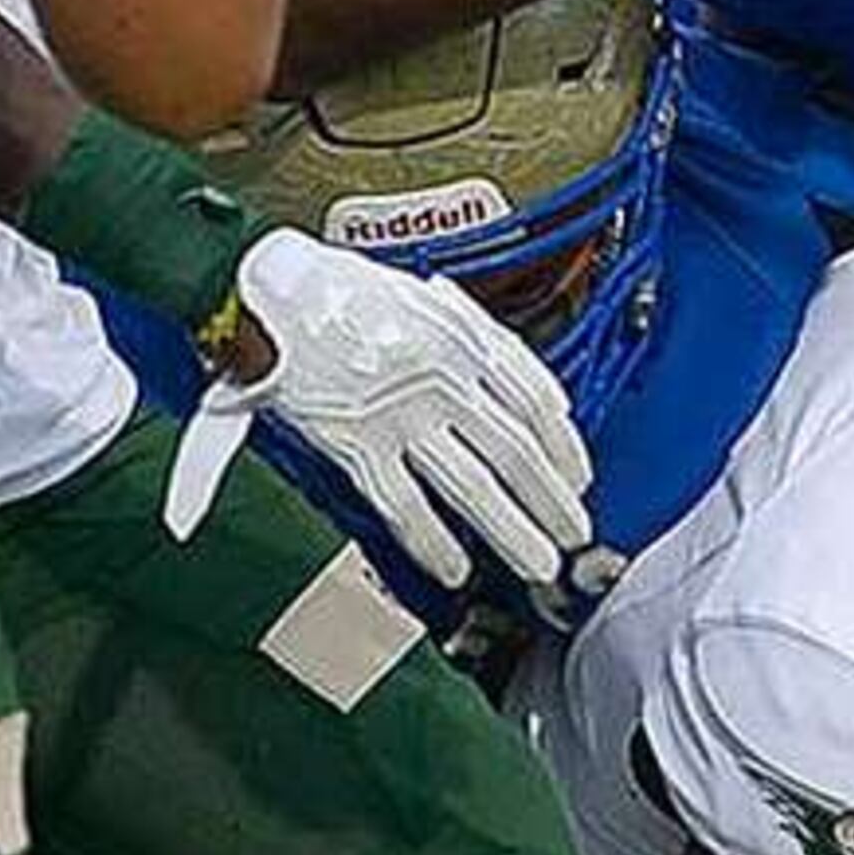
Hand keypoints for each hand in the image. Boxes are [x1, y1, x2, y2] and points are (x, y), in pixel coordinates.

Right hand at [163, 230, 595, 590]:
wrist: (274, 286)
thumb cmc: (346, 289)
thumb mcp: (432, 301)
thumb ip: (487, 345)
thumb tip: (541, 398)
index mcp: (465, 338)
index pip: (536, 402)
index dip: (566, 448)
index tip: (579, 479)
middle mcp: (443, 377)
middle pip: (516, 452)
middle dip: (553, 502)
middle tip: (574, 537)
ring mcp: (401, 412)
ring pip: (473, 485)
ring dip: (512, 531)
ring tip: (537, 564)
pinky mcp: (355, 440)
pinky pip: (404, 503)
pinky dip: (434, 541)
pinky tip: (455, 568)